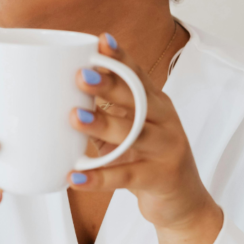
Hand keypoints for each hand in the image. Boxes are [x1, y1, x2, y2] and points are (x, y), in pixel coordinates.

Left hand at [67, 34, 220, 233]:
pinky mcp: (159, 179)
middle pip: (138, 99)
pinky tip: (76, 176)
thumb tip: (60, 96)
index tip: (101, 41)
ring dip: (103, 125)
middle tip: (80, 75)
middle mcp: (165, 122)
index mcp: (157, 105)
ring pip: (134, 134)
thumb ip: (106, 114)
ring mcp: (166, 150)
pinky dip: (99, 177)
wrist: (183, 202)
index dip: (121, 58)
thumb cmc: (148, 159)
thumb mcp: (131, 131)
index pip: (138, 76)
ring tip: (75, 118)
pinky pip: (126, 177)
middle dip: (110, 85)